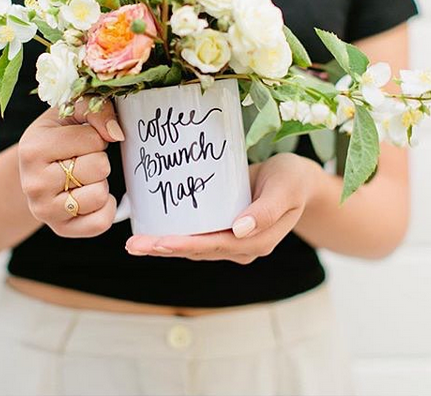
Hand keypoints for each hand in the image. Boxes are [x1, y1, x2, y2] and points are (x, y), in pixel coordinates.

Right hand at [18, 100, 124, 237]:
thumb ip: (95, 109)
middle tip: (81, 158)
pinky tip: (91, 194)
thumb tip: (116, 134)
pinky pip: (101, 222)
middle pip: (99, 168)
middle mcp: (33, 183)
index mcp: (32, 149)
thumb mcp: (71, 111)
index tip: (79, 138)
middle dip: (99, 159)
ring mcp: (45, 210)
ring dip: (100, 182)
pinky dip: (106, 207)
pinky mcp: (61, 229)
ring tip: (83, 176)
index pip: (93, 140)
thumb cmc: (59, 133)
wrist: (37, 167)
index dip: (96, 136)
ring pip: (100, 195)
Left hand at [125, 153, 323, 263]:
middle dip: (163, 249)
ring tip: (135, 242)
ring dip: (164, 246)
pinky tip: (154, 229)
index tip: (157, 242)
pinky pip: (197, 236)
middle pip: (197, 251)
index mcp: (258, 241)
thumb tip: (239, 229)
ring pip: (194, 247)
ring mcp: (233, 240)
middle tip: (132, 245)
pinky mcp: (225, 228)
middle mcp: (242, 246)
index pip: (214, 246)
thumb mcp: (285, 189)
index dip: (184, 245)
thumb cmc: (292, 180)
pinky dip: (175, 235)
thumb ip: (266, 210)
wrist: (298, 179)